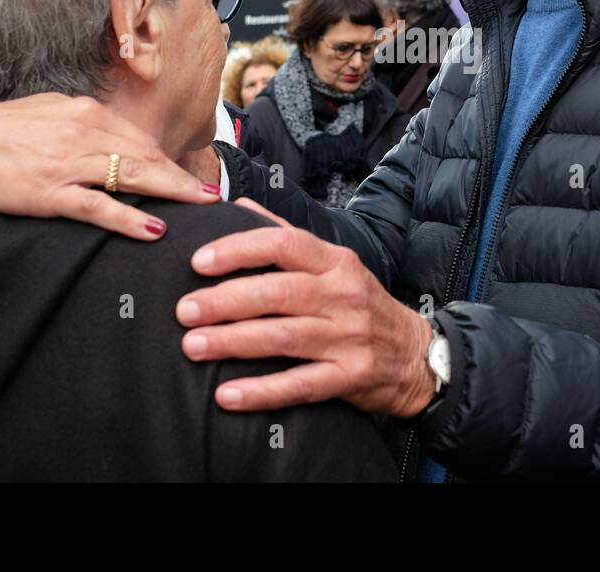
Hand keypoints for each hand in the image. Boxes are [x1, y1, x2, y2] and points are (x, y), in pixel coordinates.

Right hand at [0, 93, 219, 239]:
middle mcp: (84, 132)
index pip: (140, 139)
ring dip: (172, 193)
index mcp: (86, 112)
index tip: (192, 177)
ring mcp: (69, 162)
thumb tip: (118, 142)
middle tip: (212, 197)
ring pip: (133, 177)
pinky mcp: (51, 191)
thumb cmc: (0, 131)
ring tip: (200, 207)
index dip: (170, 160)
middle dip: (183, 178)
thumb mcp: (51, 114)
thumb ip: (86, 127)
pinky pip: (100, 206)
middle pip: (147, 156)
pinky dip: (130, 219)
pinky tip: (154, 230)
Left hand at [177, 198, 436, 417]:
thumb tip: (237, 205)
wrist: (416, 356)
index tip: (199, 262)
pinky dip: (261, 392)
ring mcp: (349, 338)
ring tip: (192, 346)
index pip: (284, 244)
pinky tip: (227, 395)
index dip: (238, 250)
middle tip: (184, 310)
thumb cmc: (363, 305)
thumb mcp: (336, 264)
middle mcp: (344, 295)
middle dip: (224, 300)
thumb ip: (286, 237)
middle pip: (278, 292)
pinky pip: (300, 385)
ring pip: (283, 337)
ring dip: (232, 342)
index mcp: (336, 262)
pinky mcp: (350, 377)